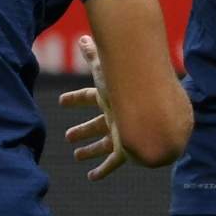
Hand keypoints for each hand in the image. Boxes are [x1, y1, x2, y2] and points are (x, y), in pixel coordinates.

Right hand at [58, 36, 127, 180]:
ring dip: (90, 150)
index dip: (74, 99)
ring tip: (77, 157)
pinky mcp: (128, 148)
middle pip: (96, 124)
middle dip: (83, 130)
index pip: (88, 97)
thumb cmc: (129, 88)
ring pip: (103, 143)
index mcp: (110, 98)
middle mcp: (117, 116)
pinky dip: (103, 170)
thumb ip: (93, 55)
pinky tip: (93, 178)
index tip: (61, 102)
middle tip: (68, 136)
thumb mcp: (105, 71)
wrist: (154, 112)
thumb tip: (82, 37)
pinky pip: (114, 162)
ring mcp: (123, 132)